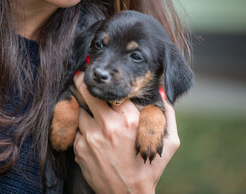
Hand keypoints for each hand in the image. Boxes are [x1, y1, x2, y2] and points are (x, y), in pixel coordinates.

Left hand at [73, 73, 179, 193]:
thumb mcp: (169, 142)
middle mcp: (108, 125)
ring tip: (93, 115)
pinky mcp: (79, 148)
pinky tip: (93, 137)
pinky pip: (77, 130)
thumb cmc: (149, 168)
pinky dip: (83, 130)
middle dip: (83, 83)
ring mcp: (91, 137)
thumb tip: (162, 92)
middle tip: (82, 77)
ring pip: (80, 111)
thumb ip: (168, 114)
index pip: (111, 90)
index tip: (102, 78)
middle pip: (87, 93)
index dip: (105, 83)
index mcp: (130, 119)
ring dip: (85, 111)